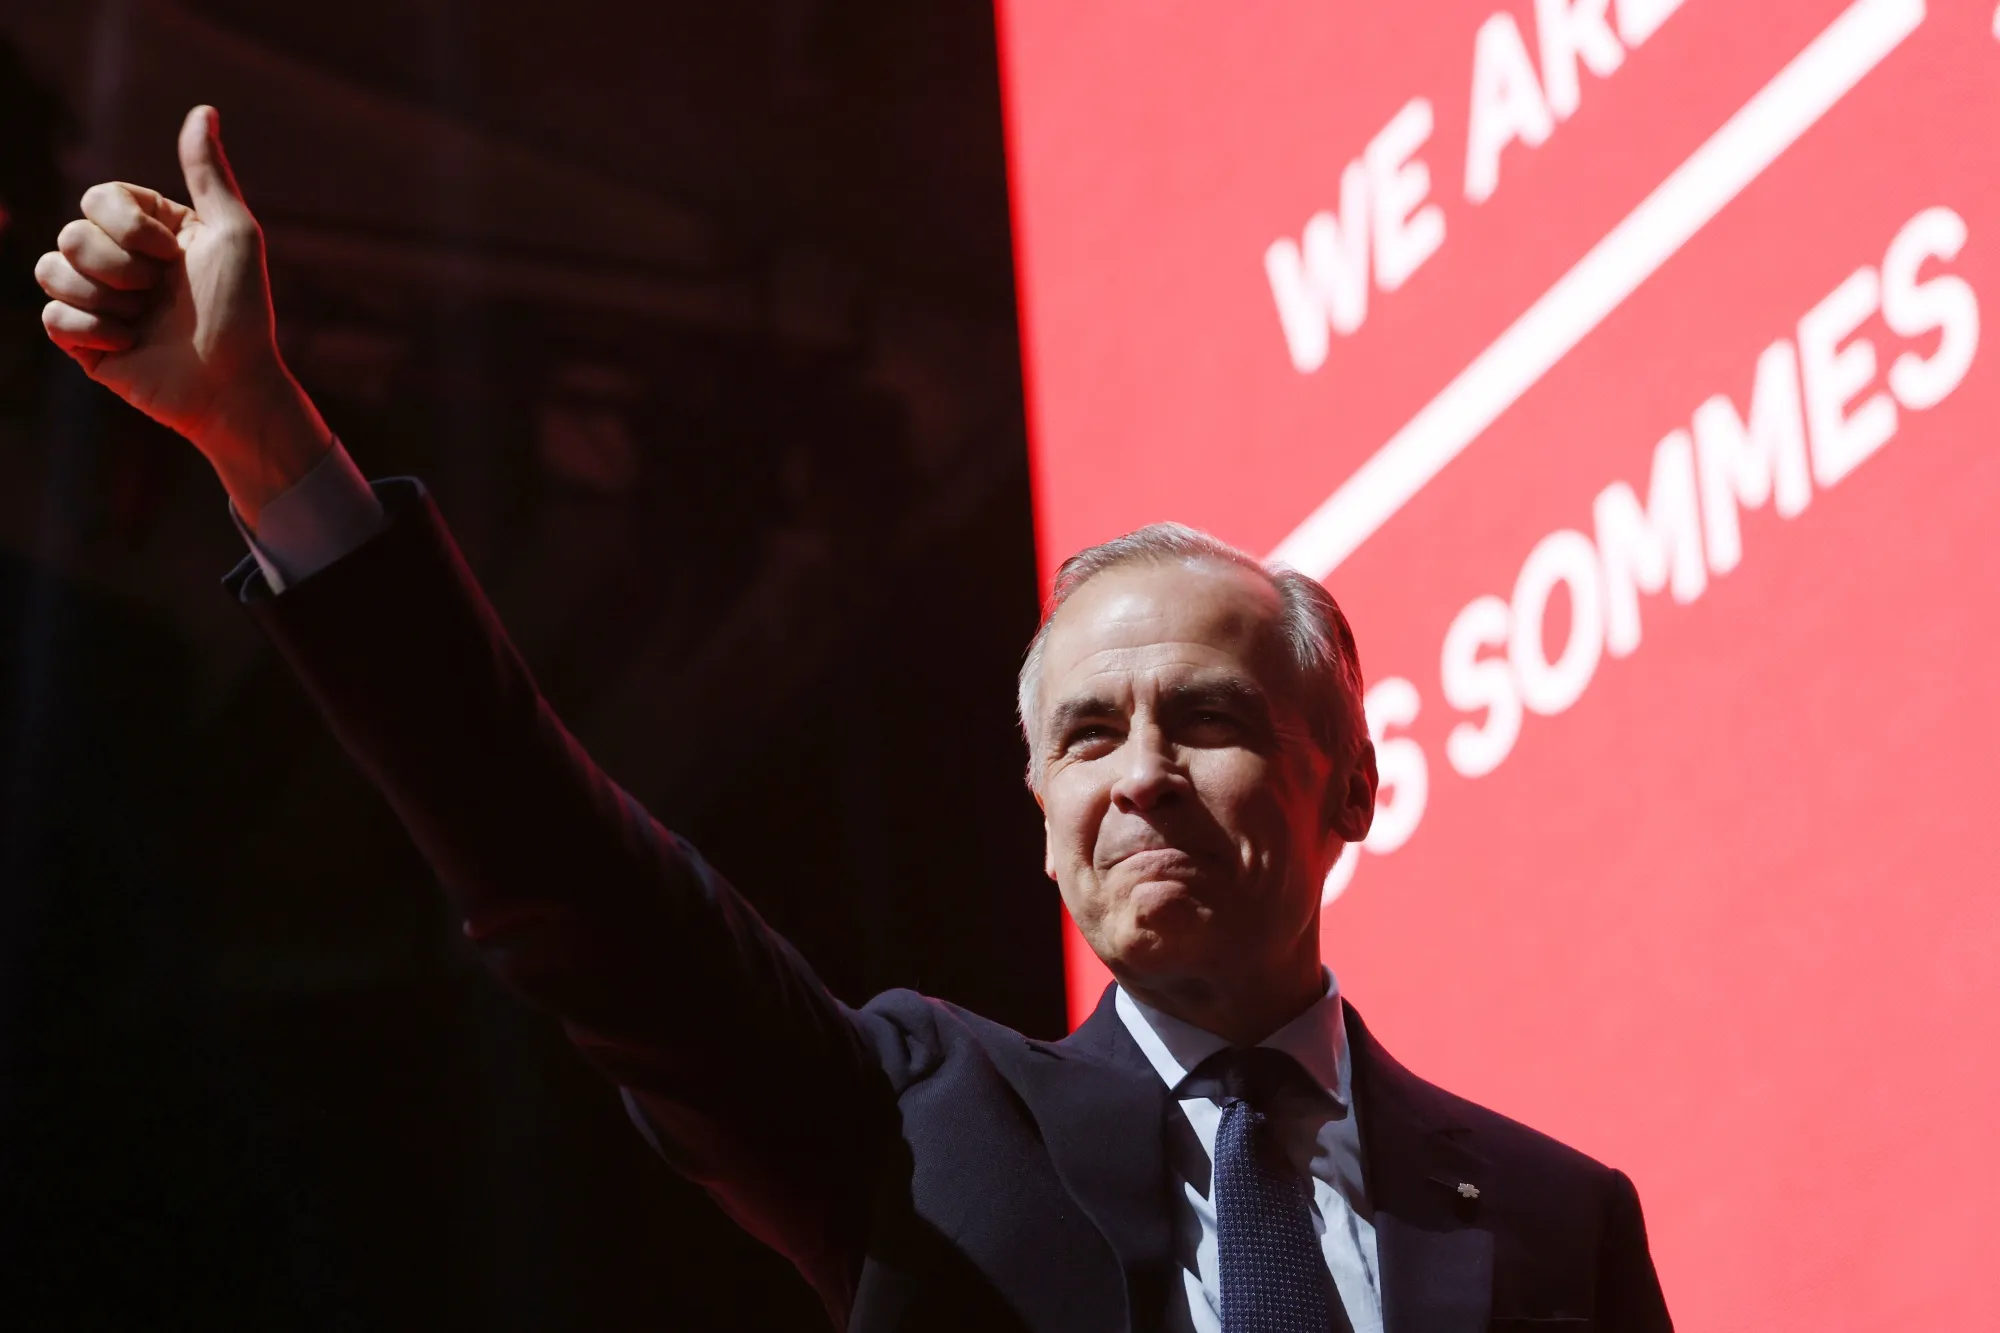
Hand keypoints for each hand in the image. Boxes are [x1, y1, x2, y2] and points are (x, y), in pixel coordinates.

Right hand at [36, 105, 331, 522]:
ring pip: (51, 270)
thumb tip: (203, 110)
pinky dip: (91, 330)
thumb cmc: (243, 311)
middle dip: (118, 266)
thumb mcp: (233, 233)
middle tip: (159, 295)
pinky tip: (128, 346)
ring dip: (102, 298)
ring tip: (142, 322)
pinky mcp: (84, 342)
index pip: (98, 197)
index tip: (171, 255)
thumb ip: (208, 173)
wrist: (233, 385)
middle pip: (71, 233)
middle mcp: (122, 260)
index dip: (127, 226)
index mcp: (151, 230)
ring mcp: (100, 301)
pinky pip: (51, 316)